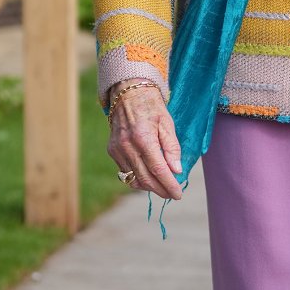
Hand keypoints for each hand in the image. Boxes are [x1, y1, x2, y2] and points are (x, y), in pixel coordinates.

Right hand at [107, 83, 183, 199]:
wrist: (128, 94)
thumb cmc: (152, 108)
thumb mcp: (168, 124)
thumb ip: (172, 148)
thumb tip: (176, 170)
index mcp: (143, 138)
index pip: (158, 169)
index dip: (169, 184)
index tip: (178, 194)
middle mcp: (127, 146)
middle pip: (145, 178)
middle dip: (160, 190)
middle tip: (173, 195)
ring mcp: (117, 150)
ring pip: (133, 179)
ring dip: (149, 187)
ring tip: (163, 187)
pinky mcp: (112, 151)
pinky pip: (125, 172)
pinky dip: (138, 179)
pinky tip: (149, 178)